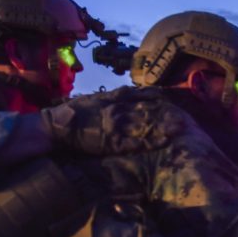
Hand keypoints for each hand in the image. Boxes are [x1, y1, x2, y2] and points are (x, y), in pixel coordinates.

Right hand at [41, 87, 189, 154]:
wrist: (54, 127)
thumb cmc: (72, 115)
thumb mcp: (93, 100)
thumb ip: (110, 99)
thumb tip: (126, 95)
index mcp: (111, 98)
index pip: (138, 94)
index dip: (155, 96)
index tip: (168, 97)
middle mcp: (116, 109)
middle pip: (146, 110)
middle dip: (165, 113)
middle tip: (183, 116)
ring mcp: (115, 125)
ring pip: (145, 124)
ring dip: (163, 126)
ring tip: (180, 128)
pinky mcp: (111, 141)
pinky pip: (135, 141)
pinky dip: (150, 141)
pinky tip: (164, 142)